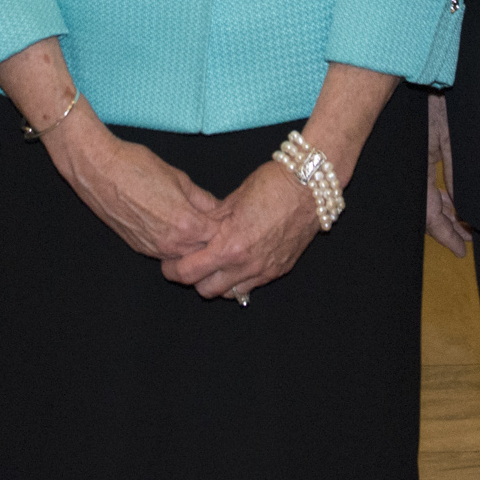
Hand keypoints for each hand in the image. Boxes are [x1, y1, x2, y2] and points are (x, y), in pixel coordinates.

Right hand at [46, 116, 222, 259]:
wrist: (98, 170)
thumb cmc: (136, 166)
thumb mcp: (178, 177)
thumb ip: (200, 198)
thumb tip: (217, 209)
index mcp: (187, 224)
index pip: (219, 235)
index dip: (226, 226)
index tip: (232, 218)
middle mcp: (171, 243)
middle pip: (204, 250)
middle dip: (213, 239)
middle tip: (218, 224)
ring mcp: (154, 249)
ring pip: (184, 255)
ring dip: (194, 245)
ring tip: (197, 226)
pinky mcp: (140, 247)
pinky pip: (165, 253)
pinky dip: (175, 245)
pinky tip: (176, 228)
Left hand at [169, 162, 321, 298]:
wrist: (309, 187)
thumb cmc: (270, 186)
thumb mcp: (232, 201)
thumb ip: (211, 222)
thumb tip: (195, 232)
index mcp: (229, 246)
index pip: (189, 273)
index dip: (173, 270)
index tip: (170, 263)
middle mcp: (246, 265)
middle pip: (206, 290)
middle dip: (194, 279)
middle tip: (190, 264)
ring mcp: (264, 271)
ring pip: (229, 293)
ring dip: (217, 282)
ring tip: (214, 264)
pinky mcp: (278, 270)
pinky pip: (251, 286)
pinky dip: (239, 280)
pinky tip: (237, 263)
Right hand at [424, 91, 469, 254]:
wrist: (420, 75)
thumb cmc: (432, 101)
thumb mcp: (447, 138)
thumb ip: (455, 172)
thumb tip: (463, 206)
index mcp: (418, 169)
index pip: (430, 214)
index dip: (446, 235)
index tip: (461, 250)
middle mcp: (418, 169)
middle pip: (431, 210)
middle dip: (449, 227)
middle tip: (468, 242)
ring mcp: (422, 160)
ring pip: (433, 197)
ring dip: (448, 213)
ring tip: (466, 228)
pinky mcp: (427, 150)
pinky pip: (433, 182)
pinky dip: (445, 195)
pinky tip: (457, 204)